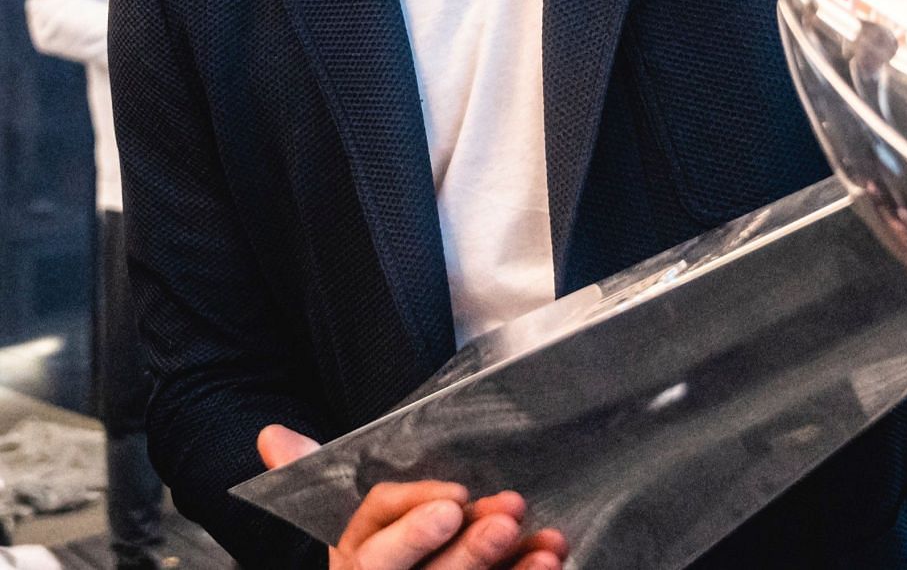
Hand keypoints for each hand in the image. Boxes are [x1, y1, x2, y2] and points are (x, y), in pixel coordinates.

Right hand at [258, 426, 567, 569]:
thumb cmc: (382, 550)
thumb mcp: (358, 516)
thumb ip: (321, 474)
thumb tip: (272, 434)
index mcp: (352, 561)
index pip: (372, 538)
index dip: (412, 517)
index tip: (454, 498)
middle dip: (462, 553)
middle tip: (503, 520)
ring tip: (546, 545)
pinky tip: (550, 561)